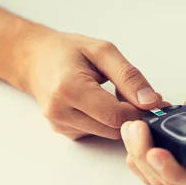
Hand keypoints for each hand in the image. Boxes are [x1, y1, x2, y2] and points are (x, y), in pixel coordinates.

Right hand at [19, 29, 161, 139]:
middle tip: (133, 93)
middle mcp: (60, 112)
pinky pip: (96, 133)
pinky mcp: (63, 132)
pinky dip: (105, 121)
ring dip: (118, 119)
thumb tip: (151, 101)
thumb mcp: (102, 51)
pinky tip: (99, 103)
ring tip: (112, 93)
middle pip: (113, 129)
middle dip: (130, 114)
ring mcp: (59, 125)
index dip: (139, 110)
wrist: (34, 58)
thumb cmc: (66, 51)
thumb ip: (129, 76)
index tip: (151, 99)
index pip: (116, 116)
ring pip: (107, 134)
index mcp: (69, 89)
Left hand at [121, 65, 185, 184]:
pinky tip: (129, 134)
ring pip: (156, 174)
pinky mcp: (171, 149)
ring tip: (130, 128)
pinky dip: (135, 154)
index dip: (175, 171)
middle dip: (147, 159)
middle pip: (171, 179)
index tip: (155, 152)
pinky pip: (150, 164)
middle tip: (135, 130)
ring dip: (137, 156)